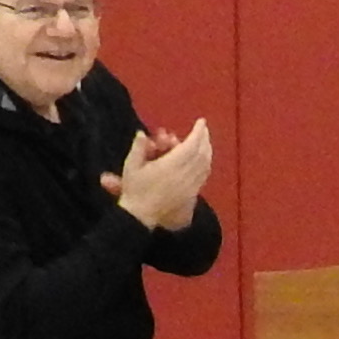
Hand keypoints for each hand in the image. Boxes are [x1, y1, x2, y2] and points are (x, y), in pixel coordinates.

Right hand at [114, 117, 213, 231]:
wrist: (141, 217)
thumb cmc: (135, 191)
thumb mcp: (131, 166)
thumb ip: (139, 148)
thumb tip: (142, 134)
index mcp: (171, 166)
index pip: (191, 146)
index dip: (198, 132)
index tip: (201, 122)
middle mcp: (184, 176)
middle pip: (201, 154)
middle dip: (204, 139)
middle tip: (203, 129)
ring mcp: (190, 187)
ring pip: (205, 165)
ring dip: (207, 151)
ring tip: (205, 141)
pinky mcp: (192, 195)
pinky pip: (203, 176)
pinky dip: (205, 164)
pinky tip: (203, 159)